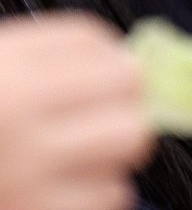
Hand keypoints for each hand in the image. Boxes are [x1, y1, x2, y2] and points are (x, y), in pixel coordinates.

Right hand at [0, 12, 153, 209]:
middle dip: (126, 98)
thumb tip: (122, 60)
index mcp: (4, 69)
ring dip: (118, 143)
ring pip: (130, 143)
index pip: (99, 46)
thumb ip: (49, 56)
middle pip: (127, 90)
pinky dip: (102, 188)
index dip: (115, 57)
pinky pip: (113, 194)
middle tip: (110, 110)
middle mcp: (18, 116)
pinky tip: (71, 182)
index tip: (114, 71)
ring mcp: (29, 171)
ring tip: (87, 149)